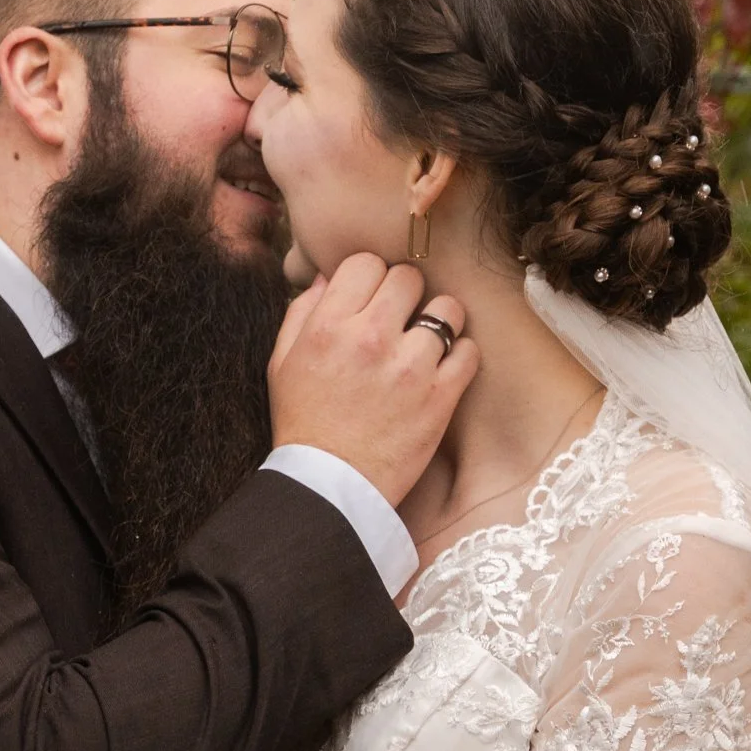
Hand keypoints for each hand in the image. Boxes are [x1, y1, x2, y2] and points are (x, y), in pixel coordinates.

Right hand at [268, 251, 476, 508]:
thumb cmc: (305, 424)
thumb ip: (303, 312)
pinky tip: (442, 370)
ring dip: (440, 322)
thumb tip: (331, 276)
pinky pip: (469, 351)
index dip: (371, 278)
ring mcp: (408, 367)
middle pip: (408, 277)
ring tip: (427, 343)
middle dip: (405, 295)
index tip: (372, 299)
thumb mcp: (281, 363)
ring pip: (447, 309)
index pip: (366, 263)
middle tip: (401, 319)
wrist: (330, 487)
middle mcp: (368, 338)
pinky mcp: (440, 397)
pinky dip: (461, 357)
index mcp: (327, 327)